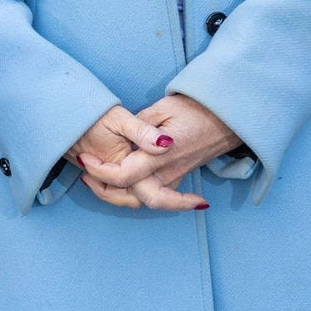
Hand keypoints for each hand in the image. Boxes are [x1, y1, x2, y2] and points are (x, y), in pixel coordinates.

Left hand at [77, 95, 236, 210]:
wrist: (225, 118)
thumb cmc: (194, 108)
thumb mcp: (164, 108)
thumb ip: (141, 127)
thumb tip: (127, 141)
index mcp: (161, 155)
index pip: (124, 175)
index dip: (100, 170)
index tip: (86, 156)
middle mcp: (168, 172)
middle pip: (133, 199)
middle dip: (106, 193)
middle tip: (87, 176)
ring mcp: (175, 178)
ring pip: (144, 202)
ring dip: (118, 198)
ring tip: (97, 182)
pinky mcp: (178, 178)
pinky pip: (155, 197)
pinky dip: (134, 195)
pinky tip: (119, 186)